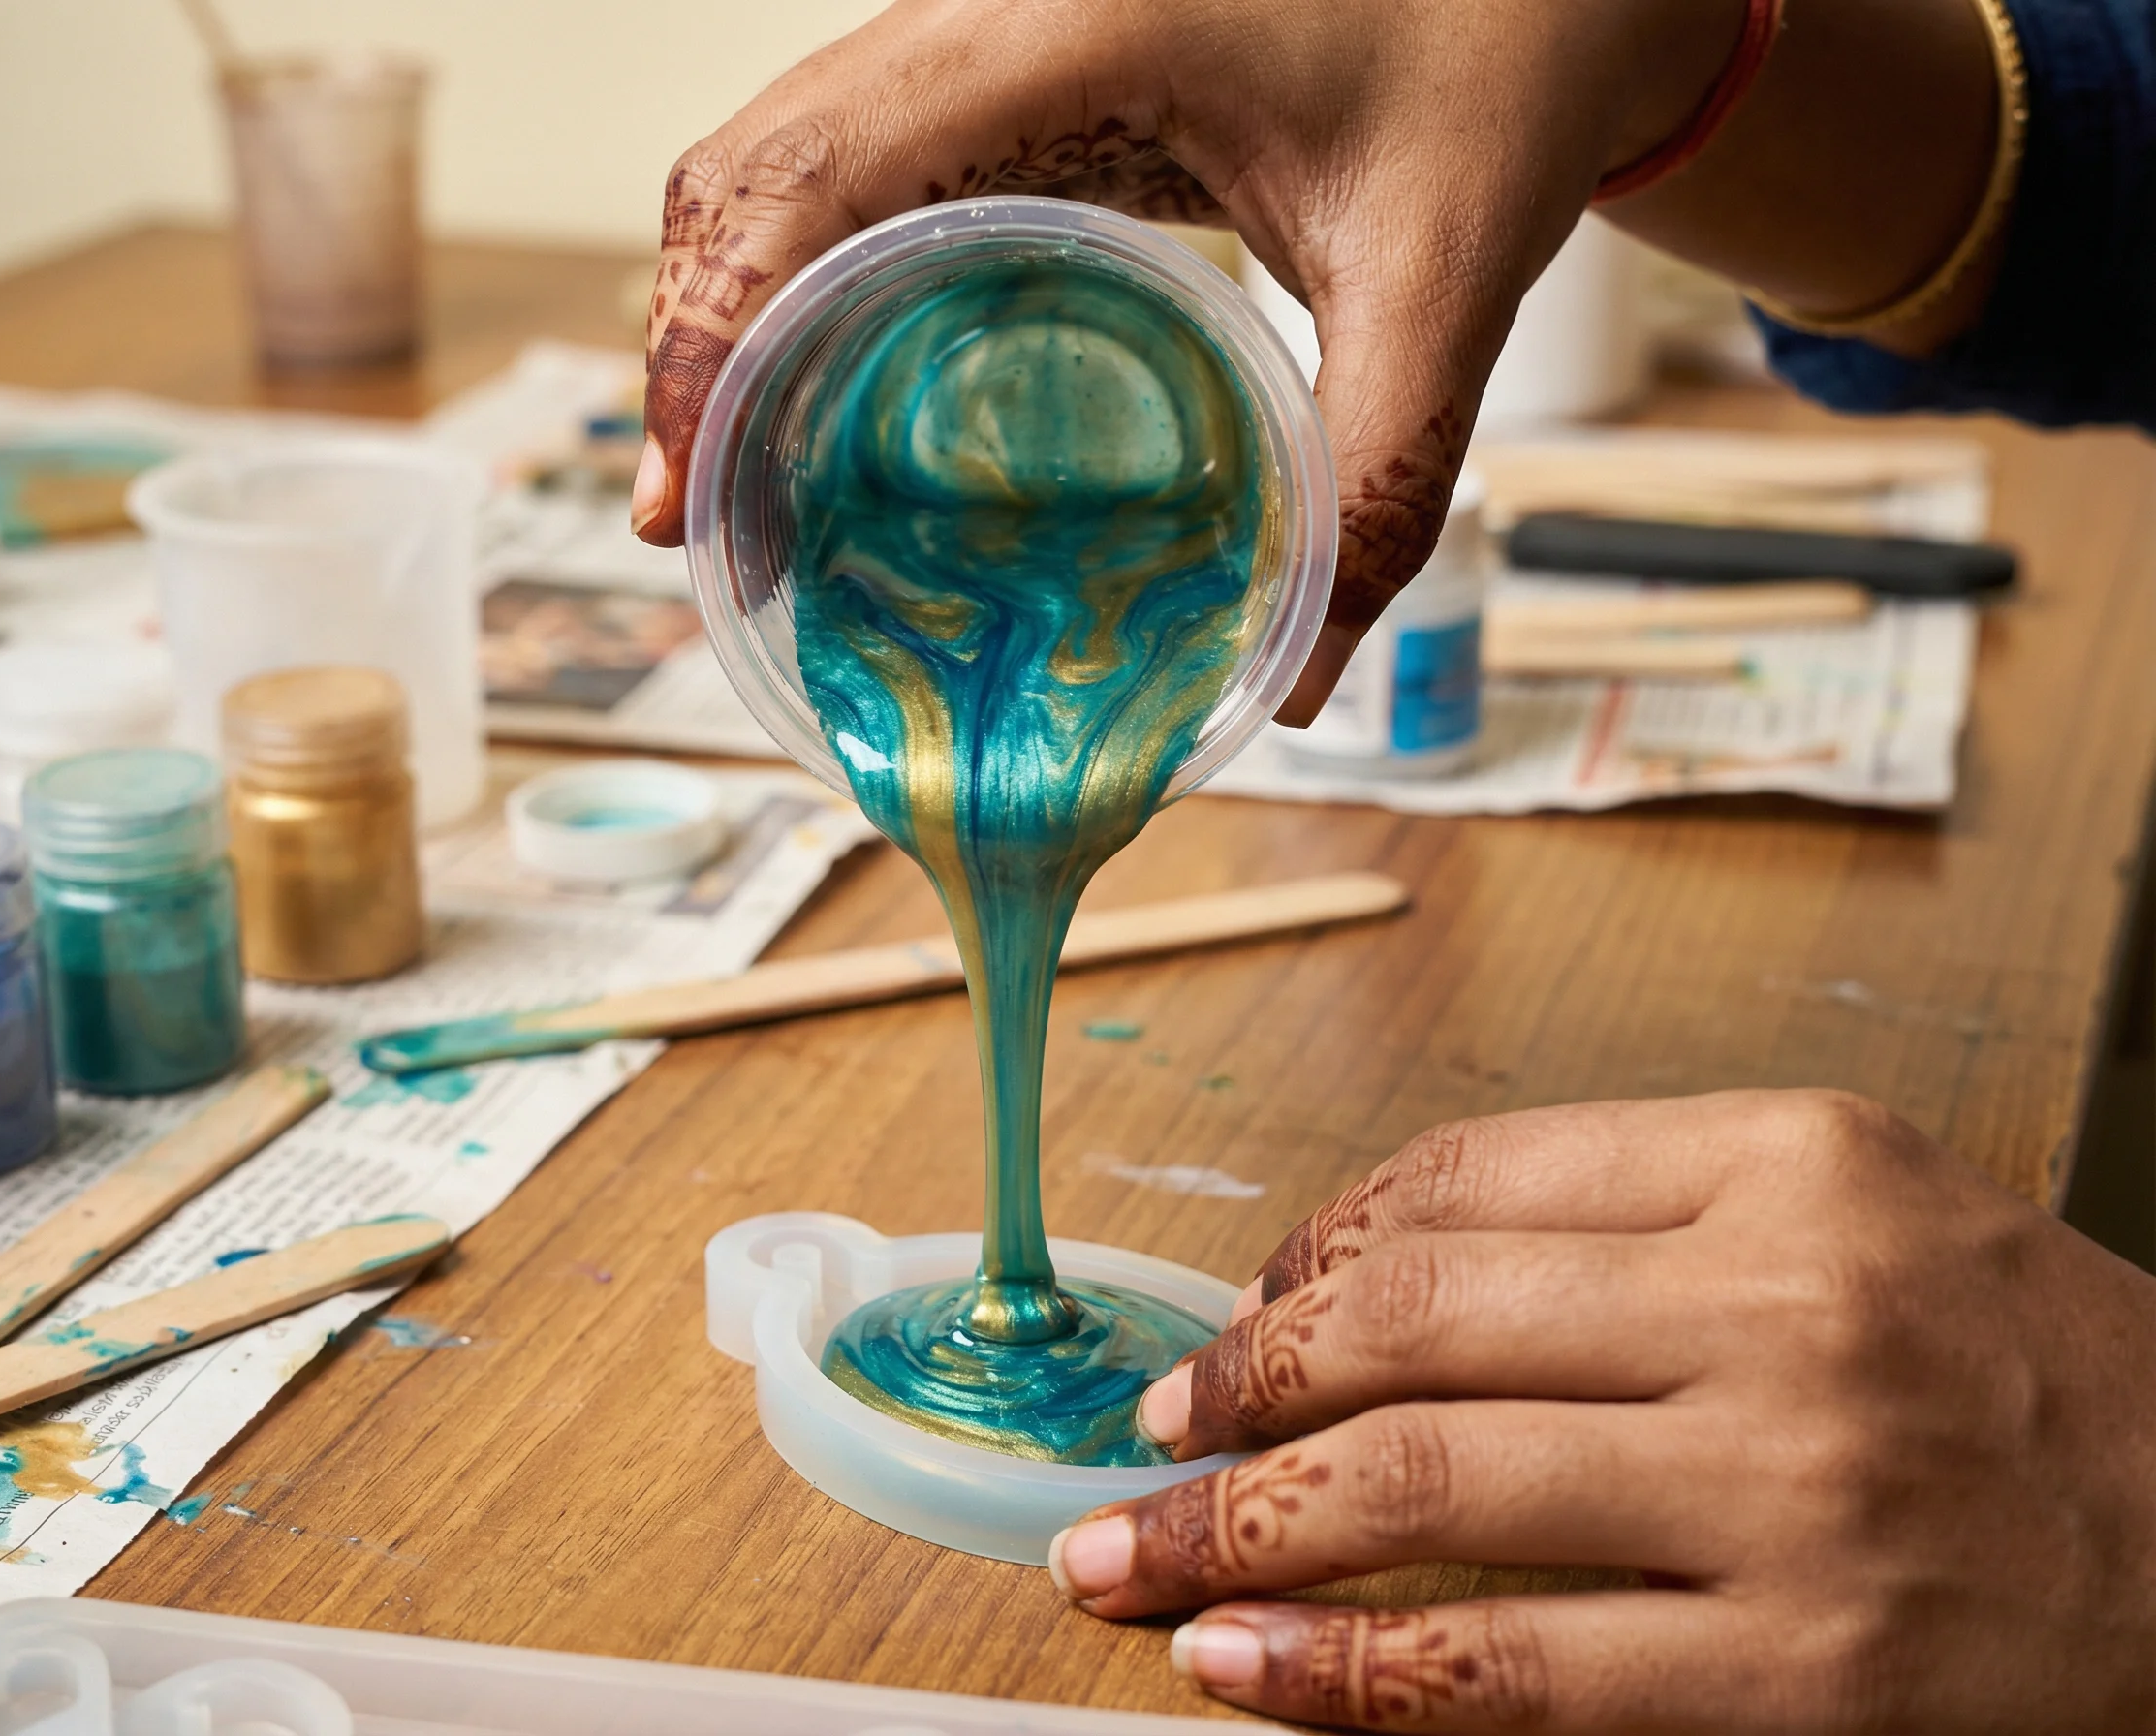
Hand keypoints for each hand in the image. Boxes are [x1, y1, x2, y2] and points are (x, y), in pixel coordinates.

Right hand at [634, 0, 1747, 719]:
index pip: (812, 170)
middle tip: (700, 526)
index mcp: (1073, 23)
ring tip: (736, 481)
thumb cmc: (1504, 52)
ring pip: (779, 152)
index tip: (694, 499)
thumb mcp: (1445, 278)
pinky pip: (855, 161)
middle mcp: (996, 7)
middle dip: (693, 343)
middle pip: (752, 162)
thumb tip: (1295, 683)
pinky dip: (802, 275)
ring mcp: (992, 29)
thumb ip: (1377, 483)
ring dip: (730, 309)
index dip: (714, 333)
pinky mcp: (1016, 70)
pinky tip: (821, 393)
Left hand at [1047, 1090, 2155, 1732]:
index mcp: (1791, 1161)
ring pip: (1425, 1486)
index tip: (1241, 1319)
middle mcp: (1786, 1303)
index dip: (1308, 1253)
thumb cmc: (2025, 1376)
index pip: (1464, 1179)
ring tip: (1128, 1560)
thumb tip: (1351, 1275)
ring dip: (1237, 1528)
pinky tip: (1242, 1671)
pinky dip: (1347, 1674)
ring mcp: (1793, 1493)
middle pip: (1412, 1323)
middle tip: (1145, 1443)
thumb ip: (1625, 1217)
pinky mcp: (1809, 1678)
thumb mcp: (1857, 1217)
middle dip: (1236, 1389)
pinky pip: (1512, 1670)